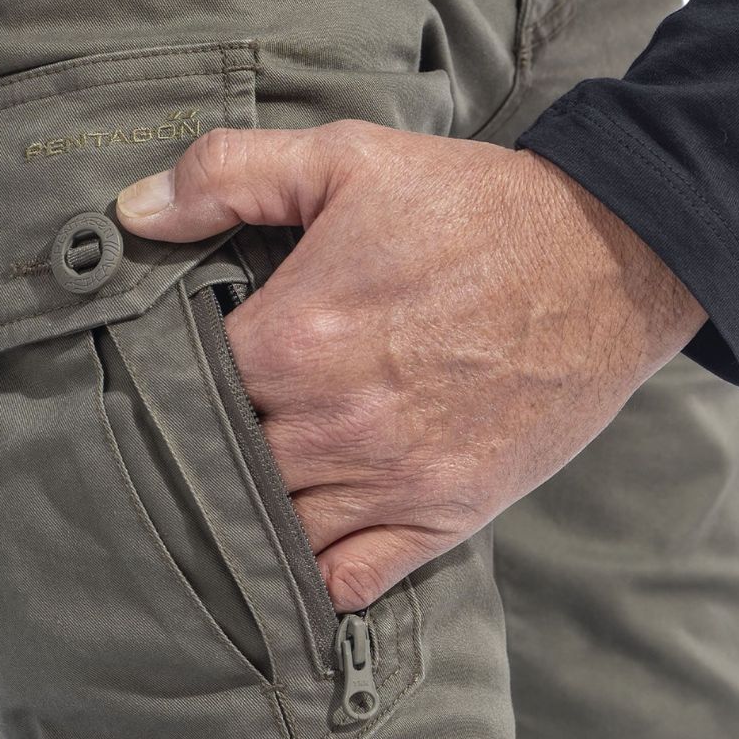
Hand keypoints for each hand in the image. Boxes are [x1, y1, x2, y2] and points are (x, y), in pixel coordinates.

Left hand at [116, 122, 704, 611]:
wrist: (607, 261)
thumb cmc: (474, 209)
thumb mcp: (348, 158)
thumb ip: (229, 174)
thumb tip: (131, 211)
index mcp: (295, 340)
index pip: (185, 387)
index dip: (169, 382)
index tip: (176, 374)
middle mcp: (332, 423)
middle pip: (221, 466)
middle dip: (202, 451)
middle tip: (199, 435)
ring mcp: (388, 480)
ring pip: (273, 532)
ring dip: (246, 517)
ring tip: (233, 494)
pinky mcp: (441, 515)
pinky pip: (349, 580)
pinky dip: (311, 581)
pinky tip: (295, 557)